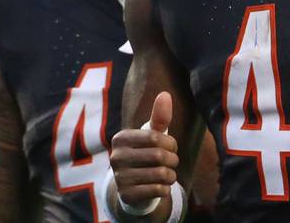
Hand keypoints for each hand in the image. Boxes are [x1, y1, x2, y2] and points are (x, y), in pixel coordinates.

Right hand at [110, 92, 179, 210]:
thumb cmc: (145, 153)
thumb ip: (159, 116)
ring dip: (171, 175)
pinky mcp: (127, 195)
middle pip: (159, 156)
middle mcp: (116, 157)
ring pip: (160, 174)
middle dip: (173, 160)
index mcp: (120, 138)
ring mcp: (119, 178)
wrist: (133, 185)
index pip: (155, 137)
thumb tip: (165, 94)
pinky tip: (162, 186)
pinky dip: (166, 188)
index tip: (172, 147)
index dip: (171, 143)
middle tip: (173, 162)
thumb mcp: (152, 134)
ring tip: (169, 174)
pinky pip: (157, 190)